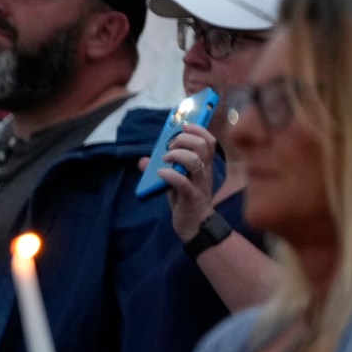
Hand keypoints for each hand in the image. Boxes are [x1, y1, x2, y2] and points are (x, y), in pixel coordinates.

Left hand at [146, 125, 216, 240]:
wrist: (195, 225)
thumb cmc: (185, 200)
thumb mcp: (174, 181)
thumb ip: (162, 168)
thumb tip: (143, 161)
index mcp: (204, 165)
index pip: (209, 141)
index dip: (198, 129)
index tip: (183, 126)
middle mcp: (204, 172)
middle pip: (203, 146)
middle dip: (184, 140)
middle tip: (169, 147)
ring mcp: (199, 184)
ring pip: (195, 161)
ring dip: (177, 155)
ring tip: (165, 160)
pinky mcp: (191, 197)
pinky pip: (183, 183)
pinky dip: (170, 175)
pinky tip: (160, 174)